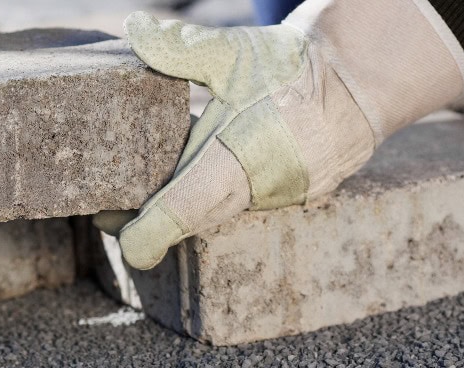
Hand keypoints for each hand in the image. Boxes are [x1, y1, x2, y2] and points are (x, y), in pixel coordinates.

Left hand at [96, 0, 463, 269]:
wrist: (358, 82)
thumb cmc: (293, 67)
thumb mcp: (236, 52)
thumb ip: (183, 48)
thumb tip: (136, 29)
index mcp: (246, 156)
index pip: (188, 206)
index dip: (150, 231)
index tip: (122, 242)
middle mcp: (262, 189)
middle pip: (189, 219)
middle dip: (144, 222)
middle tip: (104, 214)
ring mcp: (276, 200)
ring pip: (211, 215)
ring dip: (174, 210)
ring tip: (129, 203)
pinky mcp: (283, 200)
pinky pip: (233, 207)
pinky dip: (204, 201)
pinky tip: (176, 186)